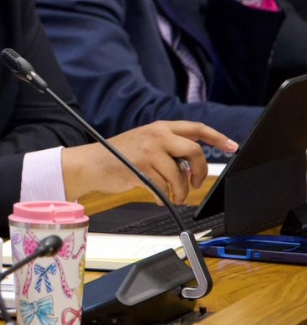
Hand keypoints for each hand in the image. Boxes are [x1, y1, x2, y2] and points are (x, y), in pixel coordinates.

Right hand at [63, 121, 235, 203]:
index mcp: (160, 127)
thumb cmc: (117, 157)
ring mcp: (148, 150)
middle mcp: (156, 135)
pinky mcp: (141, 167)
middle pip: (194, 151)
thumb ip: (167, 148)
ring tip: (172, 196)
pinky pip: (163, 187)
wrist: (91, 164)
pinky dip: (162, 196)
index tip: (232, 146)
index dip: (218, 137)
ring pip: (179, 175)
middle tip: (195, 183)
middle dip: (200, 172)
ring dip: (179, 192)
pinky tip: (156, 196)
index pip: (196, 128)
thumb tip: (191, 165)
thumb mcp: (144, 143)